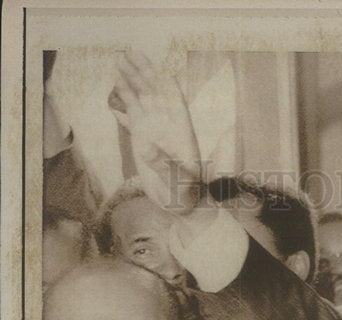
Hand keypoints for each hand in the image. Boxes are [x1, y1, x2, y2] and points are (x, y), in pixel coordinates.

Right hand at [112, 52, 201, 213]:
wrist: (180, 204)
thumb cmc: (186, 195)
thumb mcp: (180, 183)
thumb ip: (165, 166)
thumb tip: (146, 147)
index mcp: (182, 130)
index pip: (174, 99)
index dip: (164, 81)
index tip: (152, 65)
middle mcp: (168, 125)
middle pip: (156, 92)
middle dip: (142, 72)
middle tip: (126, 54)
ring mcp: (154, 129)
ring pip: (143, 98)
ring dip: (131, 79)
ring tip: (117, 60)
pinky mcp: (142, 137)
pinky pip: (133, 113)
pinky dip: (125, 100)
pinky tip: (116, 86)